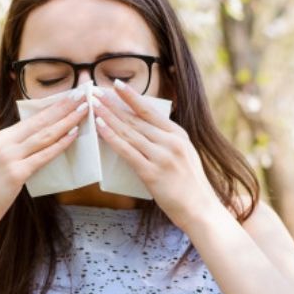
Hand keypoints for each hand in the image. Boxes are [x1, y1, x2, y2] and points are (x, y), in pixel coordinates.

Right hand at [0, 90, 88, 233]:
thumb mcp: (2, 160)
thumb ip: (19, 148)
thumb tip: (43, 140)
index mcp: (4, 137)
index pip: (34, 117)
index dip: (54, 106)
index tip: (71, 95)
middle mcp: (6, 142)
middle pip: (41, 121)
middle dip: (63, 107)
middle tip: (82, 95)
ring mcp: (10, 156)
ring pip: (44, 135)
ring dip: (66, 121)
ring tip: (83, 110)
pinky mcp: (16, 173)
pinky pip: (43, 156)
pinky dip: (59, 144)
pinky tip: (72, 136)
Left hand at [91, 78, 219, 230]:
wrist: (200, 209)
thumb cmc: (189, 184)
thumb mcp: (184, 153)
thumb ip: (166, 140)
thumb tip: (142, 128)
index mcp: (178, 134)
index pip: (149, 110)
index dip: (131, 96)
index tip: (116, 84)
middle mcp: (170, 142)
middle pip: (135, 119)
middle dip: (112, 104)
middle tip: (95, 91)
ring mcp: (161, 157)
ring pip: (128, 132)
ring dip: (108, 117)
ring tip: (93, 105)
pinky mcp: (152, 173)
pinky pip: (127, 151)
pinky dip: (112, 138)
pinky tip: (100, 128)